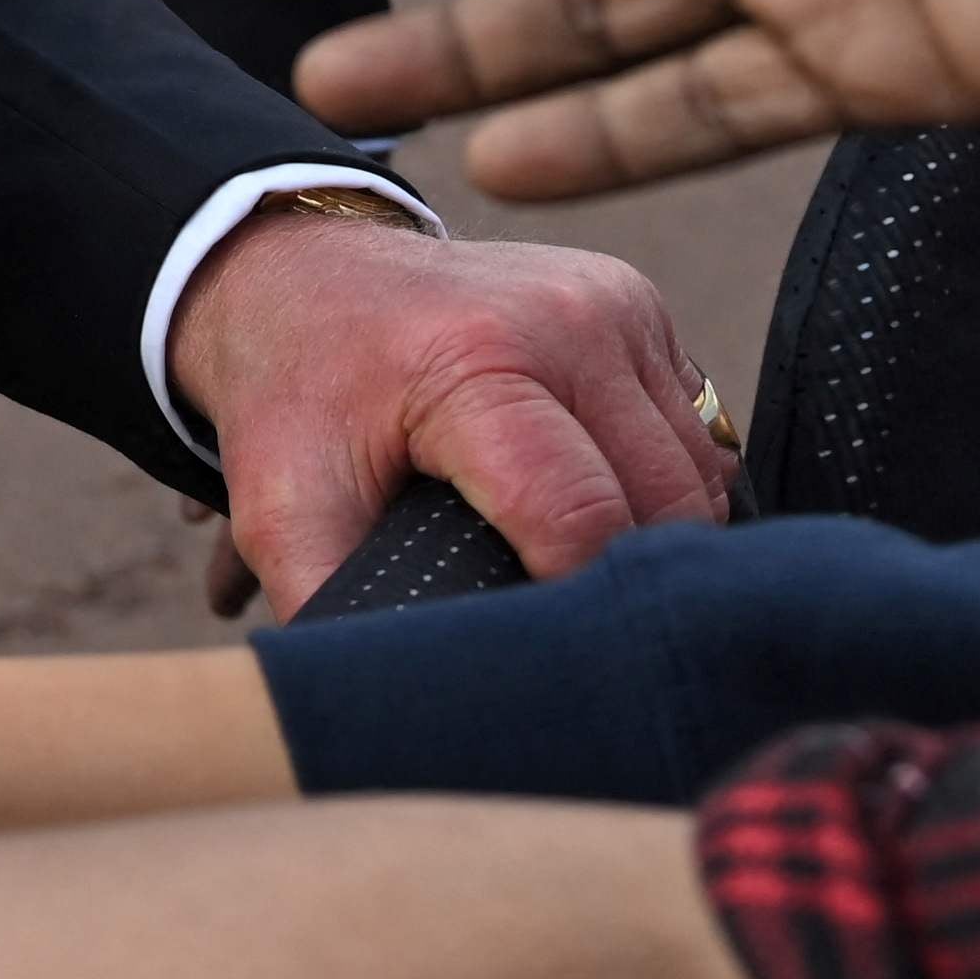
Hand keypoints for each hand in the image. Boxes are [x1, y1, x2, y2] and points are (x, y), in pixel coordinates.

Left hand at [168, 210, 724, 610]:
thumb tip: (392, 704)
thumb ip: (337, 605)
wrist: (303, 274)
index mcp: (481, 362)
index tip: (549, 651)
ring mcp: (615, 306)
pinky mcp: (639, 306)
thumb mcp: (281, 509)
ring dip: (651, 531)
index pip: (584, 516)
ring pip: (697, 475)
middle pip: (662, 506)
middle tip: (561, 618)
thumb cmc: (296, 396)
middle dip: (620, 577)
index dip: (574, 600)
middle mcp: (568, 321)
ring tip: (575, 561)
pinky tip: (596, 497)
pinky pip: (694, 431)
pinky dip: (660, 481)